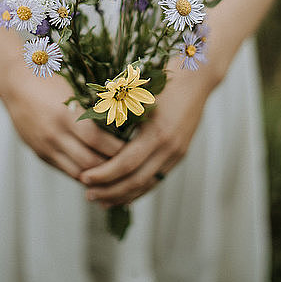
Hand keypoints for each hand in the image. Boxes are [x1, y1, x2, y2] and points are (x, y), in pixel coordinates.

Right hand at [0, 58, 124, 179]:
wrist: (15, 84)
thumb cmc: (51, 81)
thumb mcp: (74, 91)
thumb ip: (94, 109)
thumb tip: (124, 121)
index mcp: (66, 115)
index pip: (99, 141)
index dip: (118, 149)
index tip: (136, 148)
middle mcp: (55, 134)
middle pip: (90, 161)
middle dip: (113, 167)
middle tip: (131, 165)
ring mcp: (45, 146)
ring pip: (78, 172)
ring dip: (99, 176)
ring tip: (118, 173)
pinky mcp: (39, 153)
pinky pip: (65, 170)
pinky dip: (83, 173)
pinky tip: (98, 171)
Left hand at [79, 57, 217, 205]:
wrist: (196, 80)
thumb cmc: (163, 81)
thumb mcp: (138, 95)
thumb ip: (119, 115)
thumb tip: (89, 134)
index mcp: (156, 131)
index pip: (126, 163)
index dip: (104, 174)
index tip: (84, 177)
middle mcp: (169, 147)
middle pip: (136, 180)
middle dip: (110, 190)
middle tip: (87, 194)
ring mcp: (177, 153)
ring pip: (147, 184)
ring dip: (123, 195)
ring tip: (101, 201)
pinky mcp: (179, 155)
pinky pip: (157, 179)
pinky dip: (139, 190)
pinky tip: (123, 195)